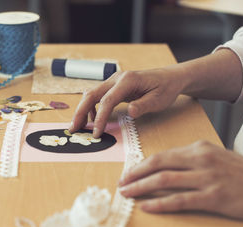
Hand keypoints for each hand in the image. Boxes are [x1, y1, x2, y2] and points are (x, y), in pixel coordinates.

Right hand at [69, 68, 185, 137]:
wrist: (170, 77)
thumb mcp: (159, 99)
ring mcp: (113, 81)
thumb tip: (130, 112)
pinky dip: (91, 108)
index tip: (96, 133)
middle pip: (91, 94)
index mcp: (127, 81)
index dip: (100, 118)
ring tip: (78, 127)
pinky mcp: (113, 86)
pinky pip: (97, 96)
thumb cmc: (166, 88)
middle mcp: (116, 78)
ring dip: (82, 110)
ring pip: (91, 94)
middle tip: (73, 129)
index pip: (107, 101)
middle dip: (80, 112)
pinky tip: (91, 119)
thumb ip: (144, 105)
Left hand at [119, 141, 242, 220]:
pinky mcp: (214, 197)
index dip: (141, 165)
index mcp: (199, 148)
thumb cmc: (239, 173)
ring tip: (127, 193)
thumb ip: (190, 160)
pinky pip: (180, 200)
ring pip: (165, 180)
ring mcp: (208, 178)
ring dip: (141, 187)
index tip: (128, 173)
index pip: (162, 155)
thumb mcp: (215, 157)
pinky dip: (160, 204)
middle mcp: (201, 159)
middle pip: (159, 164)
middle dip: (135, 174)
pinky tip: (147, 207)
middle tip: (121, 182)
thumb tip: (162, 167)